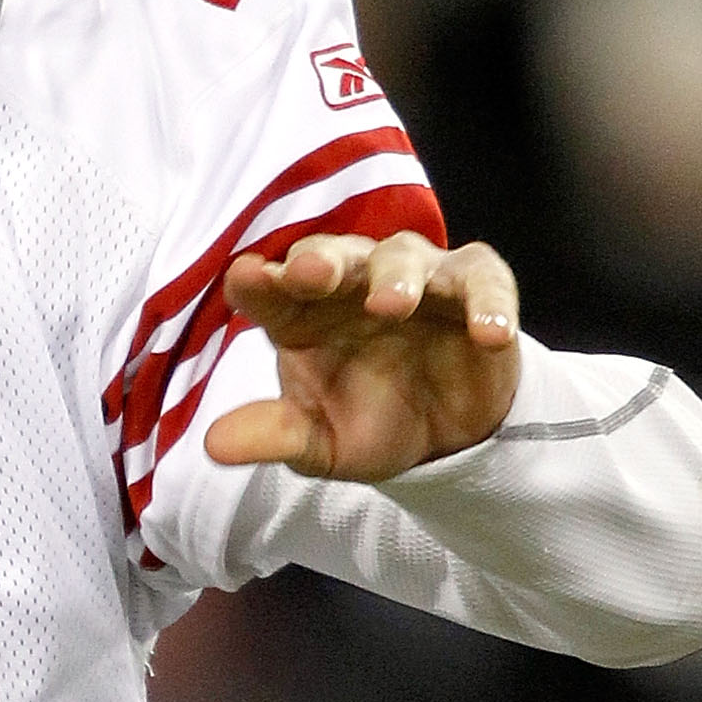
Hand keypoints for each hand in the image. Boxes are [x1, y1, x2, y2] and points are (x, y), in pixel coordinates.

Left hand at [200, 232, 520, 482]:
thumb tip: (213, 446)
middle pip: (332, 256)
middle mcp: (351, 285)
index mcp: (300, 315)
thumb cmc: (367, 423)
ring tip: (391, 305)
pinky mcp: (473, 289)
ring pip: (404, 256)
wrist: (445, 439)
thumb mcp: (319, 443)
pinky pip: (482, 281)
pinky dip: (487, 302)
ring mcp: (414, 280)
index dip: (256, 283)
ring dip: (397, 277)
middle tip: (312, 271)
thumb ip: (275, 436)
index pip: (269, 290)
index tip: (245, 279)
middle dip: (322, 260)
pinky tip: (488, 334)